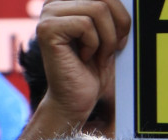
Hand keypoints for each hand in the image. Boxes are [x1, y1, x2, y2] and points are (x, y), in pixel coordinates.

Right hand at [35, 0, 129, 130]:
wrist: (74, 102)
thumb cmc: (90, 72)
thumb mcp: (107, 34)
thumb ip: (110, 11)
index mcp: (68, 1)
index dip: (120, 14)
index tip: (119, 38)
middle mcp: (55, 3)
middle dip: (116, 26)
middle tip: (111, 49)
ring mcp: (48, 15)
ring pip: (97, 9)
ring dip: (107, 38)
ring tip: (98, 55)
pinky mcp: (47, 29)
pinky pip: (85, 25)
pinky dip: (93, 45)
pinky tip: (84, 58)